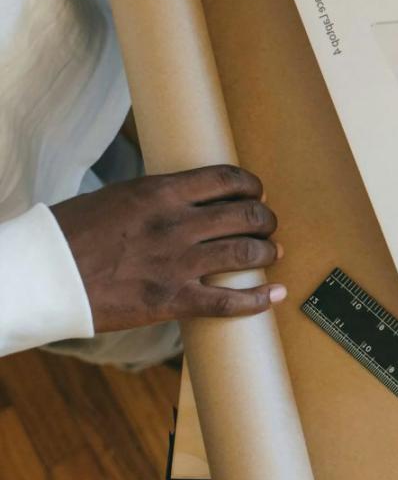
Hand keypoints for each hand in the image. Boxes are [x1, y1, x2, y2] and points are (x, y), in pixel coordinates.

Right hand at [51, 165, 284, 332]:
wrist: (42, 275)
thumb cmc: (73, 234)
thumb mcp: (120, 197)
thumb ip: (160, 198)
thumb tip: (193, 198)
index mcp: (161, 193)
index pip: (227, 179)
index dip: (251, 186)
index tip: (257, 192)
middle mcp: (175, 224)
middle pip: (246, 214)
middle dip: (265, 219)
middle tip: (267, 225)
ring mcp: (175, 263)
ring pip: (246, 253)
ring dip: (267, 252)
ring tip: (271, 252)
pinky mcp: (170, 301)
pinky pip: (228, 301)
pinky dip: (258, 299)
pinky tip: (274, 294)